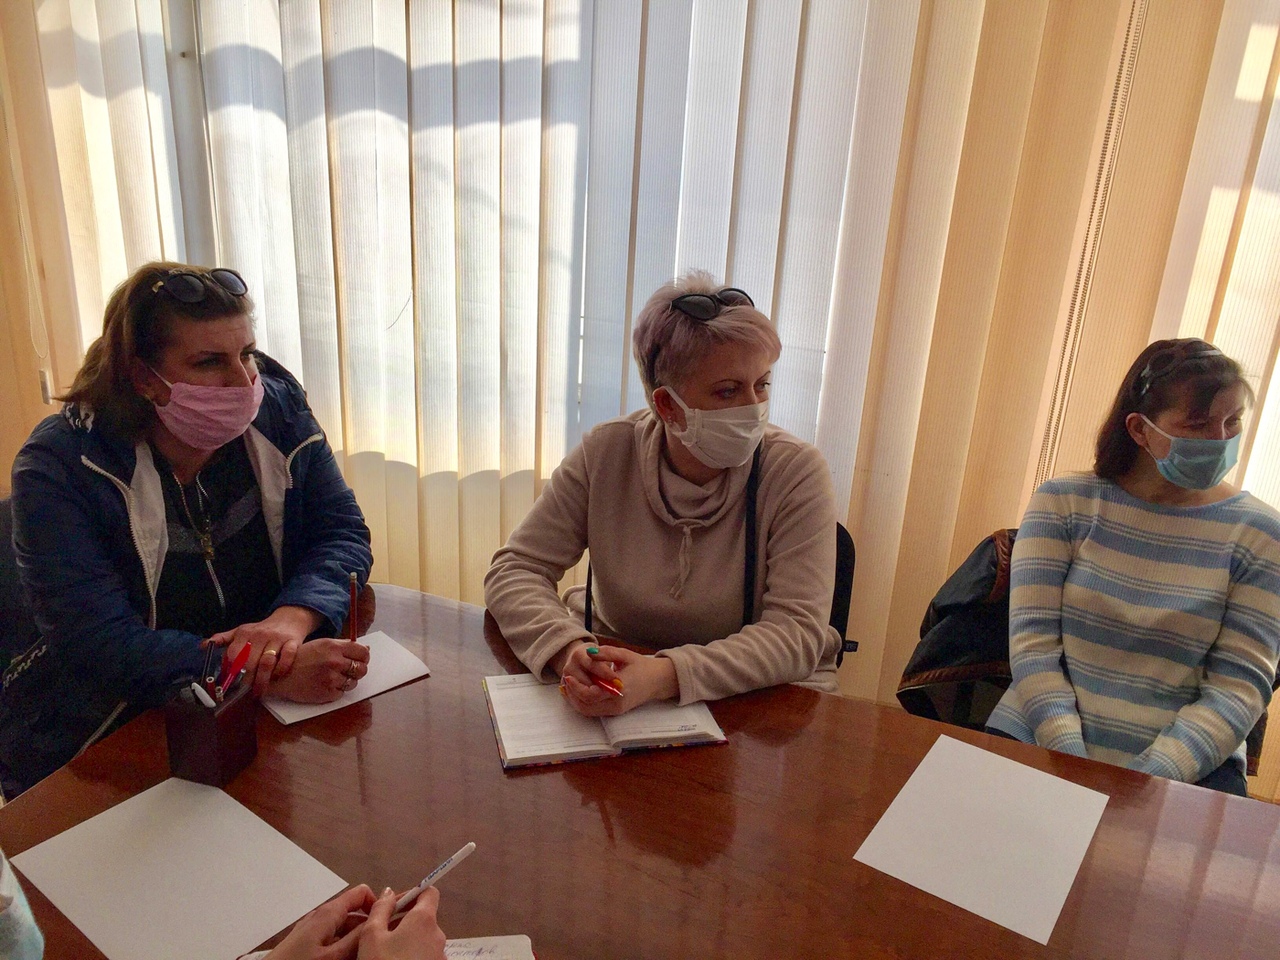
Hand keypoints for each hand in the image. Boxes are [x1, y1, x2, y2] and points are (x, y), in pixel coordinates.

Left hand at [206, 606, 325, 696]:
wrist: (289, 619)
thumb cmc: (262, 629)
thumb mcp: (242, 631)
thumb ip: (223, 639)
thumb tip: (203, 646)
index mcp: (245, 633)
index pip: (233, 654)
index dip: (230, 671)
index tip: (228, 684)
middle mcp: (260, 635)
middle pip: (249, 661)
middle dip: (246, 680)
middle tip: (244, 692)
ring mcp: (277, 639)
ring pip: (267, 662)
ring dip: (262, 680)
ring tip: (258, 692)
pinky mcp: (293, 642)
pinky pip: (287, 658)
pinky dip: (282, 669)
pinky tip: (277, 677)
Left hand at [263, 884, 373, 959]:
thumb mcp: (334, 956)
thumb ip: (357, 938)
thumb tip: (380, 919)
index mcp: (328, 913)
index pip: (361, 893)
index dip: (378, 904)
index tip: (388, 923)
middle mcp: (319, 916)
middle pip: (353, 912)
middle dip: (368, 926)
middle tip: (379, 945)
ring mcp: (311, 930)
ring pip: (343, 928)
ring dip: (355, 939)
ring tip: (362, 955)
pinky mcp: (304, 944)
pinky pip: (331, 938)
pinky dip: (342, 946)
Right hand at [269, 638, 370, 703]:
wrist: (280, 674)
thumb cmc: (301, 658)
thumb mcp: (322, 644)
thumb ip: (344, 646)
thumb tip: (367, 649)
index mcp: (334, 647)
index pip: (363, 653)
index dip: (363, 658)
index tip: (359, 660)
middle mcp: (334, 662)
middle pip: (362, 669)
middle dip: (357, 671)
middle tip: (348, 671)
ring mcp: (331, 678)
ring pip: (353, 683)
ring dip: (347, 682)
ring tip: (333, 678)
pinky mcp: (326, 693)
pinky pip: (341, 693)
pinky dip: (336, 691)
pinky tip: (325, 685)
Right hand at [358, 886, 446, 959]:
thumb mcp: (371, 935)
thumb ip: (381, 909)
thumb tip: (388, 892)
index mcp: (424, 920)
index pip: (430, 893)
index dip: (412, 894)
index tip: (394, 906)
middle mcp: (438, 935)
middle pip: (425, 918)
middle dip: (404, 922)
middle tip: (382, 934)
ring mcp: (440, 955)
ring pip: (424, 939)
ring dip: (407, 941)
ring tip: (386, 953)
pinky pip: (426, 955)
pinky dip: (413, 955)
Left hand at [560, 645, 678, 716]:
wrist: (658, 681)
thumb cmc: (642, 666)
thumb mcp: (625, 654)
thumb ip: (607, 652)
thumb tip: (589, 652)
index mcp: (619, 688)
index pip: (591, 694)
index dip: (577, 687)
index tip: (568, 677)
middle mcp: (617, 703)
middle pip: (586, 706)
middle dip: (572, 695)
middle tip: (565, 682)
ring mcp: (616, 710)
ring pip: (588, 711)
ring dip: (575, 701)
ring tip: (568, 687)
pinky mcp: (615, 711)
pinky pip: (594, 711)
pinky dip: (582, 703)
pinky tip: (577, 692)